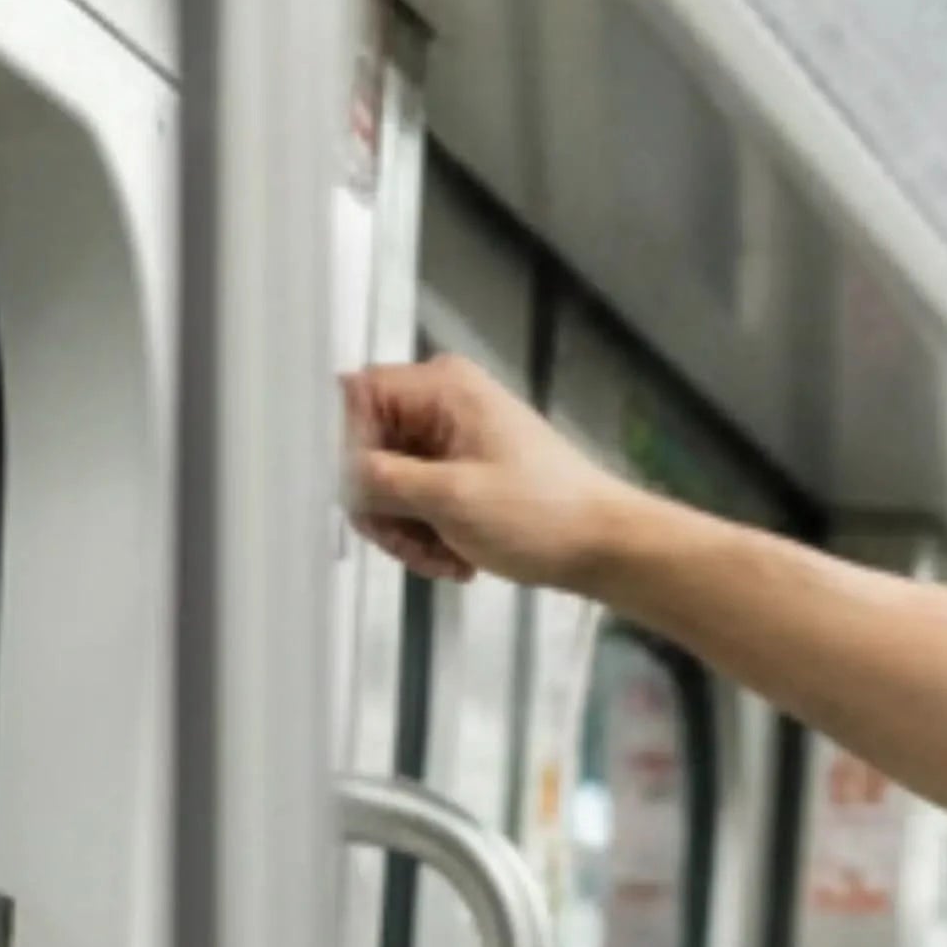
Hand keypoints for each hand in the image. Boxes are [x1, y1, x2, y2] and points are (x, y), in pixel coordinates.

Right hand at [344, 354, 632, 592]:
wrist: (607, 547)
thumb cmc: (539, 515)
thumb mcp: (451, 499)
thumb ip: (382, 480)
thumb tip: (338, 471)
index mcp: (440, 386)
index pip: (356, 399)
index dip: (350, 453)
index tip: (370, 503)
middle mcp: (443, 400)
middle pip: (370, 447)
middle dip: (386, 508)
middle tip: (417, 550)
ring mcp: (456, 436)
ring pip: (394, 482)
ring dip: (410, 531)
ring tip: (448, 560)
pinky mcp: (467, 470)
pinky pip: (423, 499)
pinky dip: (432, 533)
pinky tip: (459, 559)